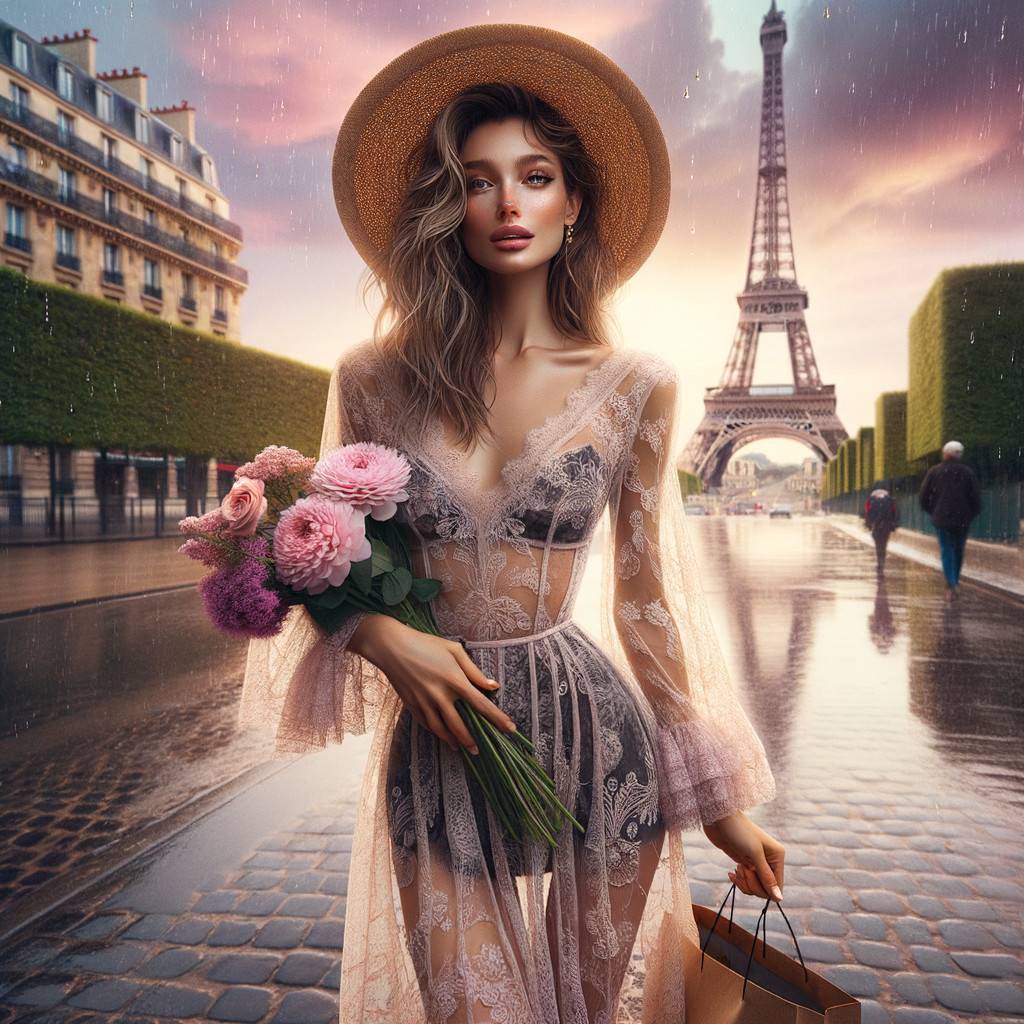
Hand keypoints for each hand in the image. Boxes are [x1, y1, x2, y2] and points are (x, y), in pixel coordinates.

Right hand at [350, 615, 516, 753]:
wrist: (391, 647)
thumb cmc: (425, 644)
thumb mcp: (454, 650)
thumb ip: (474, 671)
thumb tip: (492, 686)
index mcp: (455, 680)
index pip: (481, 704)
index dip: (497, 718)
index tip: (510, 729)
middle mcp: (440, 695)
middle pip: (460, 725)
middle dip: (471, 740)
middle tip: (479, 750)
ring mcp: (424, 702)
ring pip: (441, 729)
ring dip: (454, 741)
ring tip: (463, 749)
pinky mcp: (412, 705)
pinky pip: (427, 724)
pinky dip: (437, 733)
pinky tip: (444, 737)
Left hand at [704, 811, 784, 902]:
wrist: (719, 818)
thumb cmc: (738, 831)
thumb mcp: (754, 854)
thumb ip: (767, 877)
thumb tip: (779, 899)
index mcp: (777, 856)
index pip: (778, 885)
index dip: (765, 889)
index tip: (751, 876)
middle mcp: (769, 861)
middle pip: (766, 889)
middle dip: (752, 884)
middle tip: (742, 869)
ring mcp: (756, 863)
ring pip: (755, 887)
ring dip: (745, 882)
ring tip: (737, 869)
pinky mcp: (744, 863)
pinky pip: (746, 882)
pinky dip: (739, 881)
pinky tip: (731, 873)